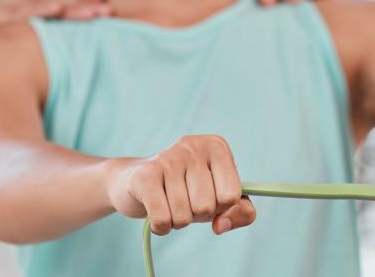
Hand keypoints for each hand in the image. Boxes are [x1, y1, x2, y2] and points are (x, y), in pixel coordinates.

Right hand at [106, 135, 255, 235]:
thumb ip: (241, 213)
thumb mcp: (219, 200)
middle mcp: (193, 146)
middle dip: (196, 214)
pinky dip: (161, 227)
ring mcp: (167, 158)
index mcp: (216, 147)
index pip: (232, 195)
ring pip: (184, 216)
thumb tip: (221, 224)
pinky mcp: (145, 175)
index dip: (220, 207)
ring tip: (169, 204)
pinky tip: (155, 213)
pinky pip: (162, 219)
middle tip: (184, 200)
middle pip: (207, 206)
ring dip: (177, 221)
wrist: (134, 182)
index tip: (208, 195)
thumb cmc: (185, 191)